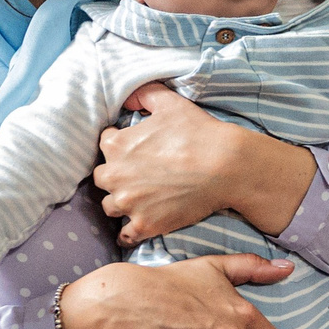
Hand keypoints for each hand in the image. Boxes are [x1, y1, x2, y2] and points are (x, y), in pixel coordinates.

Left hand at [97, 85, 314, 244]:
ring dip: (122, 202)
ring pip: (111, 206)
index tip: (135, 151)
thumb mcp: (170, 104)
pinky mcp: (145, 224)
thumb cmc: (199, 132)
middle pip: (103, 178)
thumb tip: (127, 97)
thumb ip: (144, 94)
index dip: (120, 146)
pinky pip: (125, 234)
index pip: (105, 144)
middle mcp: (115, 175)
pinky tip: (140, 224)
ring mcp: (129, 203)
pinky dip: (130, 231)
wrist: (225, 166)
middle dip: (117, 176)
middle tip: (138, 176)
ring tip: (142, 199)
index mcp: (116, 145)